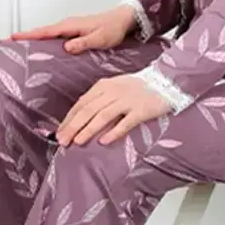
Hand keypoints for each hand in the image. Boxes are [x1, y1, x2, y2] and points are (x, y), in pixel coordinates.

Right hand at [9, 5, 136, 53]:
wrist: (123, 19)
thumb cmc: (112, 28)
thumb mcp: (100, 38)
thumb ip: (83, 43)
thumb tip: (66, 47)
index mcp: (70, 26)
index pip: (44, 32)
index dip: (27, 35)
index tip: (11, 37)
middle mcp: (66, 26)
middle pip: (40, 32)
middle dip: (23, 37)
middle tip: (5, 43)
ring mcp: (69, 29)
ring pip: (46, 35)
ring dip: (32, 39)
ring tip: (17, 47)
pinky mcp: (73, 33)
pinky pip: (54, 37)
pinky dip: (43, 40)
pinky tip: (40, 49)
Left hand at [56, 74, 171, 146]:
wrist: (165, 82)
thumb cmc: (136, 88)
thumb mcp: (114, 88)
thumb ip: (98, 100)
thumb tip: (79, 119)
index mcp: (104, 86)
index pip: (81, 103)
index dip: (69, 118)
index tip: (59, 132)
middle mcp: (113, 91)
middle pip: (88, 110)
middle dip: (73, 126)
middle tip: (62, 141)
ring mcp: (127, 100)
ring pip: (103, 116)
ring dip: (88, 129)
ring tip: (78, 142)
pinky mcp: (141, 110)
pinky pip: (125, 122)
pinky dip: (113, 132)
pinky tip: (104, 142)